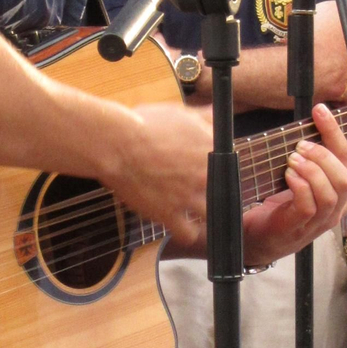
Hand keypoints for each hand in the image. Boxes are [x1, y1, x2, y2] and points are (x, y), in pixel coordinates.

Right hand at [108, 99, 211, 248]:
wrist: (117, 144)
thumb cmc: (143, 125)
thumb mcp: (178, 112)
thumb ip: (203, 117)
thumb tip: (217, 114)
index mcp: (212, 149)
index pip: (229, 165)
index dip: (219, 170)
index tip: (207, 172)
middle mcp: (206, 174)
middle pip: (225, 192)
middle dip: (214, 193)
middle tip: (198, 191)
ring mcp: (190, 197)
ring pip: (211, 215)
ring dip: (204, 215)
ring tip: (193, 212)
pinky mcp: (170, 214)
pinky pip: (188, 234)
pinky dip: (187, 233)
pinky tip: (182, 227)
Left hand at [241, 102, 346, 265]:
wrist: (256, 238)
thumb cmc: (279, 205)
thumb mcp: (301, 178)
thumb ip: (309, 156)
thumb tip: (307, 120)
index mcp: (341, 194)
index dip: (335, 133)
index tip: (320, 111)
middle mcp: (336, 210)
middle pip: (346, 178)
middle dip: (324, 155)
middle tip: (301, 145)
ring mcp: (319, 222)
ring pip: (331, 193)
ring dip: (312, 170)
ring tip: (292, 160)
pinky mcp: (299, 228)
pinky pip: (309, 205)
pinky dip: (300, 185)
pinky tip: (288, 176)